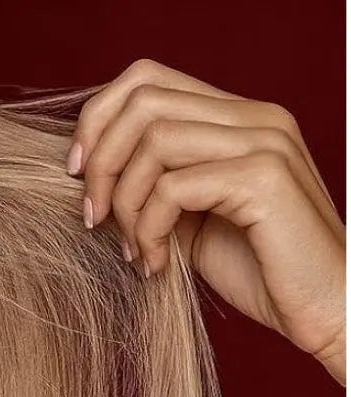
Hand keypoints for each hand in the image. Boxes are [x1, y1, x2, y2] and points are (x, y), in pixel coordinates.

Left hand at [68, 58, 345, 385]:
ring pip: (154, 142)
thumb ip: (156, 189)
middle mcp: (253, 117)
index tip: (77, 175)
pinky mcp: (263, 179)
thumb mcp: (192, 222)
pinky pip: (173, 188)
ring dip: (124, 203)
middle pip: (143, 102)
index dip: (98, 121)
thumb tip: (87, 178)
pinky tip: (156, 265)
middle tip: (92, 219)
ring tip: (133, 250)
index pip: (147, 80)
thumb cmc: (260, 272)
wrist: (326, 308)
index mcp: (235, 119)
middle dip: (100, 163)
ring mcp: (263, 142)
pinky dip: (148, 230)